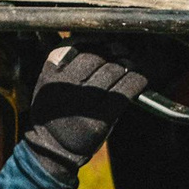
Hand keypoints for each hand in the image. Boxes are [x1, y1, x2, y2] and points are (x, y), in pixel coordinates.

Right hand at [18, 44, 147, 183]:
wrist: (53, 149)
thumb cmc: (56, 113)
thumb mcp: (48, 84)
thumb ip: (64, 62)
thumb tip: (99, 39)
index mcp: (50, 73)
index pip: (77, 45)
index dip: (96, 41)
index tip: (106, 42)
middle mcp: (65, 86)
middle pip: (97, 57)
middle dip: (113, 52)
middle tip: (122, 54)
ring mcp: (83, 102)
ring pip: (113, 70)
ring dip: (127, 64)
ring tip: (131, 65)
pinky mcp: (101, 118)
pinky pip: (126, 90)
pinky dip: (137, 81)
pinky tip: (140, 79)